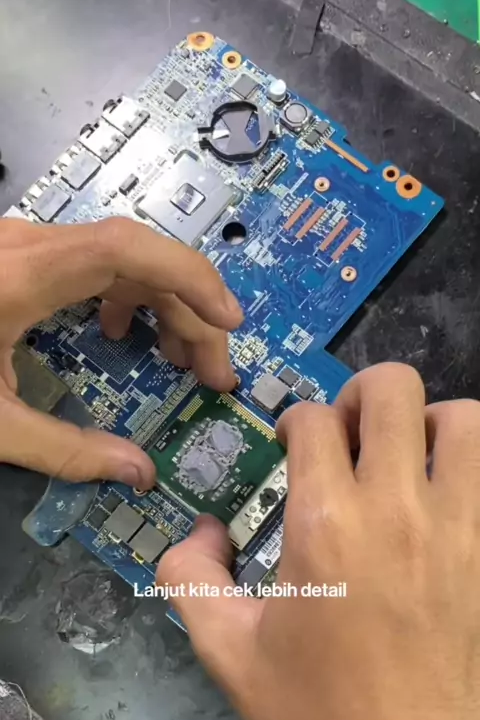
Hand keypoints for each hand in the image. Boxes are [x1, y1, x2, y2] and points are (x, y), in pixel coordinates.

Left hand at [0, 216, 242, 487]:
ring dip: (159, 303)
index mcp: (23, 275)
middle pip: (137, 256)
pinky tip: (115, 331)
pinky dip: (120, 295)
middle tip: (212, 373)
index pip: (129, 250)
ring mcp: (22, 247)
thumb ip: (62, 450)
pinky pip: (89, 263)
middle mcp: (29, 247)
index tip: (228, 325)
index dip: (190, 279)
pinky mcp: (16, 258)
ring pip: (118, 257)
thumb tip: (136, 472)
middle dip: (187, 311)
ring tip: (177, 357)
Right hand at [157, 363, 479, 719]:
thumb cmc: (312, 717)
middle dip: (360, 396)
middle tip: (350, 433)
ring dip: (430, 423)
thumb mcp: (225, 650)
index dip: (295, 421)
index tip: (294, 444)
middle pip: (392, 391)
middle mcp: (398, 510)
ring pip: (464, 420)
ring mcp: (462, 531)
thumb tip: (201, 529)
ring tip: (408, 457)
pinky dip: (471, 466)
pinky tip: (447, 498)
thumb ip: (190, 574)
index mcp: (326, 526)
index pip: (313, 420)